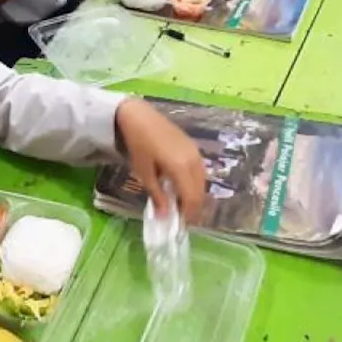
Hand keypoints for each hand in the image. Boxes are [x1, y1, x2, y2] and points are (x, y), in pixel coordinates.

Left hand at [115, 98, 206, 222]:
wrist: (140, 117)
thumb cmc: (139, 145)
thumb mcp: (144, 173)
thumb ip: (157, 195)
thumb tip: (165, 216)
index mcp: (181, 167)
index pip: (191, 197)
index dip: (188, 213)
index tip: (181, 224)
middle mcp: (193, 160)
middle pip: (200, 191)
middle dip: (194, 207)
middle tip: (182, 217)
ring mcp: (196, 152)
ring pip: (202, 181)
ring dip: (195, 195)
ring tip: (182, 204)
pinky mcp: (194, 147)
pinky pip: (200, 171)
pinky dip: (195, 183)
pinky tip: (183, 187)